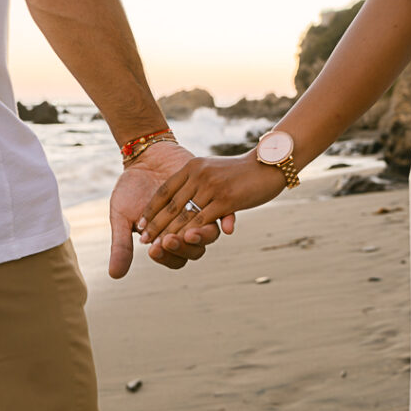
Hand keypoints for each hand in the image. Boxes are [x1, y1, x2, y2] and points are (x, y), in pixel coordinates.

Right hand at [109, 143, 235, 277]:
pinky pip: (225, 213)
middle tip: (167, 240)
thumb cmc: (131, 190)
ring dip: (200, 237)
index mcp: (168, 241)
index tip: (152, 249)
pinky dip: (228, 220)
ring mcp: (202, 215)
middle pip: (195, 251)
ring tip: (187, 232)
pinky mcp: (213, 197)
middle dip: (182, 247)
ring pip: (209, 235)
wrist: (146, 159)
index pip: (175, 260)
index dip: (166, 257)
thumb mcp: (121, 218)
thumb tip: (115, 275)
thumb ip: (121, 246)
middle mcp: (188, 232)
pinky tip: (226, 227)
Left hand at [137, 151, 285, 246]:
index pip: (165, 191)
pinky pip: (203, 220)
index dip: (151, 210)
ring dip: (169, 233)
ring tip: (157, 246)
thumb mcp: (214, 171)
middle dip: (155, 225)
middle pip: (171, 205)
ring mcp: (212, 186)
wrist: (270, 164)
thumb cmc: (243, 172)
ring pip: (184, 215)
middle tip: (143, 241)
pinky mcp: (226, 199)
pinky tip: (182, 244)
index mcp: (192, 166)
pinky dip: (190, 234)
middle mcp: (198, 174)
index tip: (140, 225)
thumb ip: (198, 183)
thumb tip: (184, 200)